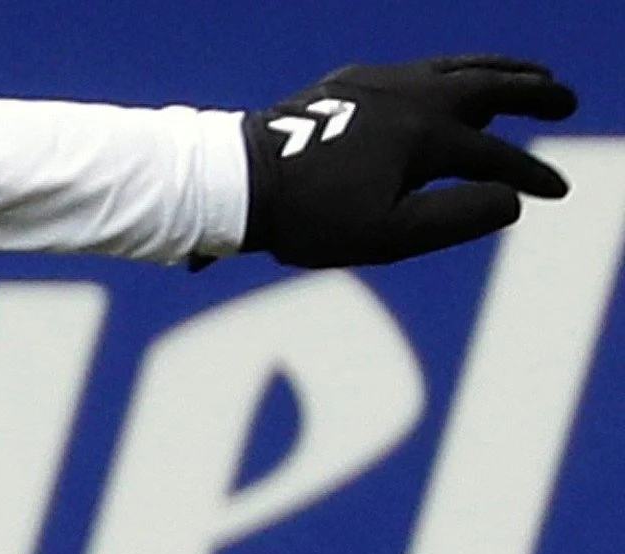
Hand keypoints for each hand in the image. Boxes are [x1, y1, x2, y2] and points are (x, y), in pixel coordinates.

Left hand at [245, 57, 574, 266]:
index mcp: (428, 137)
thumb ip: (456, 219)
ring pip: (457, 67)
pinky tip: (451, 82)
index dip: (531, 176)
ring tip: (527, 76)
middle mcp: (414, 98)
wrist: (236, 181)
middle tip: (566, 98)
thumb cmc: (309, 218)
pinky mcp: (351, 81)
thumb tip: (511, 201)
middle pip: (491, 88)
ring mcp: (381, 83)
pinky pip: (418, 68)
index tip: (556, 192)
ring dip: (498, 71)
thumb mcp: (387, 236)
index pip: (498, 158)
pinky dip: (451, 72)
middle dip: (534, 92)